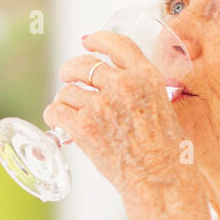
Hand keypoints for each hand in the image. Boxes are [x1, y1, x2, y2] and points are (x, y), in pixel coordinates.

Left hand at [41, 31, 192, 196]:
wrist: (160, 179)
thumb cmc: (166, 153)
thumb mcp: (164, 107)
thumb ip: (142, 90)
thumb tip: (116, 87)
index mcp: (146, 76)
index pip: (117, 44)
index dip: (98, 39)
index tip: (87, 41)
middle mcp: (123, 85)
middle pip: (84, 64)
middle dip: (71, 69)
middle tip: (67, 77)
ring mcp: (101, 105)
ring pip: (67, 90)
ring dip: (65, 100)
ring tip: (68, 111)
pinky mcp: (84, 126)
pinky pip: (56, 111)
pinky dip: (53, 115)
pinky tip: (57, 121)